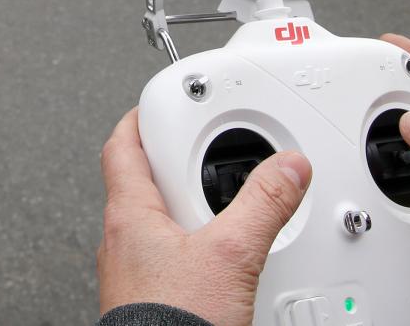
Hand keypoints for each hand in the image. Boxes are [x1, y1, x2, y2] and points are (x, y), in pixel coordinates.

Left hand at [97, 108, 310, 325]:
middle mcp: (122, 241)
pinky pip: (167, 258)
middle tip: (210, 159)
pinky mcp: (147, 300)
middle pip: (146, 181)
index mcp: (129, 214)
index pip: (122, 146)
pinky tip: (219, 264)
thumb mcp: (233, 254)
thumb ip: (263, 204)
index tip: (164, 106)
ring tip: (225, 217)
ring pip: (159, 223)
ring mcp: (132, 272)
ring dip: (190, 212)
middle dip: (180, 167)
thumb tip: (287, 168)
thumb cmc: (173, 325)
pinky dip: (193, 249)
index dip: (142, 119)